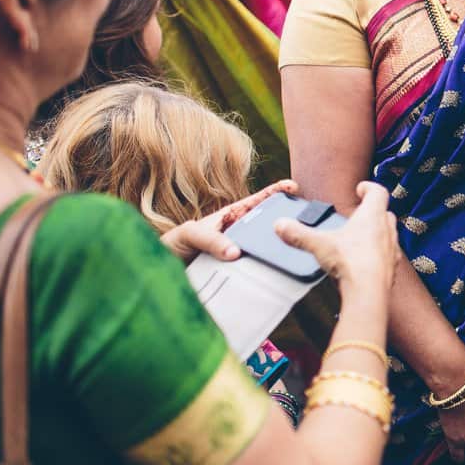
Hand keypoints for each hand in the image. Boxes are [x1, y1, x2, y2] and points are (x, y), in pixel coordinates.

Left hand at [160, 178, 296, 261]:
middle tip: (304, 222)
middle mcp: (240, 235)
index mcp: (231, 217)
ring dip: (279, 251)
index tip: (293, 187)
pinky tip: (278, 277)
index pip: (258, 202)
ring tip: (297, 250)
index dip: (275, 192)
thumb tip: (235, 253)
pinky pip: (256, 272)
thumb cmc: (173, 245)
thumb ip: (210, 239)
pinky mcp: (238, 274)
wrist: (160, 274)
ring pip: (266, 251)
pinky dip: (267, 273)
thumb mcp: (190, 234)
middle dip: (286, 222)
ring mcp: (240, 255)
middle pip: (268, 226)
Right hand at [274, 181, 398, 294]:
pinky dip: (378, 253)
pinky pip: (387, 254)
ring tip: (360, 237)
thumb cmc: (351, 262)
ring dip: (377, 232)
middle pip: (384, 212)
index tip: (361, 188)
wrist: (369, 291)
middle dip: (372, 211)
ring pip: (388, 233)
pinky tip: (365, 260)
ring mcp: (392, 247)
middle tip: (358, 214)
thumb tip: (281, 225)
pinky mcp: (392, 266)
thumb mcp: (319, 244)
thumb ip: (299, 234)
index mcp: (372, 216)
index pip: (378, 192)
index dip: (369, 187)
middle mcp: (387, 228)